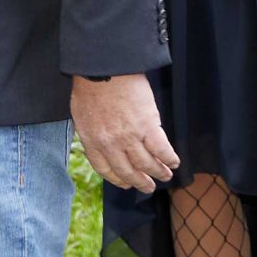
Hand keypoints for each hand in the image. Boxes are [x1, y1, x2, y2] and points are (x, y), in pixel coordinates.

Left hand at [72, 74, 178, 191]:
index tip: (125, 183)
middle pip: (128, 171)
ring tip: (165, 176)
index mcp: (93, 142)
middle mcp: (111, 145)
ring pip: (146, 163)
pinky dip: (169, 158)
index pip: (105, 169)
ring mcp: (130, 137)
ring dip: (158, 172)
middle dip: (140, 182)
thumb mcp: (81, 114)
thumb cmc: (90, 85)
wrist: (102, 69)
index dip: (117, 179)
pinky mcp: (148, 126)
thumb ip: (91, 131)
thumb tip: (100, 139)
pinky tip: (174, 162)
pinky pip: (161, 149)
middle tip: (148, 187)